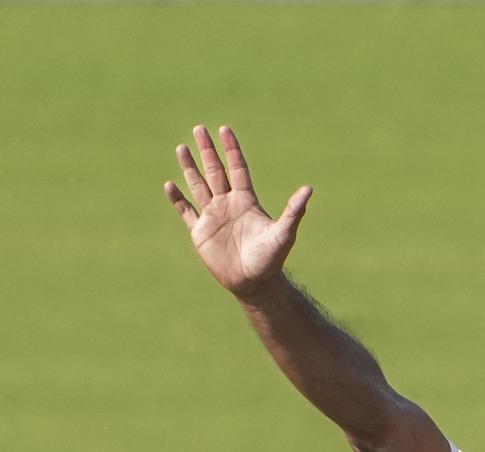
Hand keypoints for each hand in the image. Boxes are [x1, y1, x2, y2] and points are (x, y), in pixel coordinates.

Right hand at [164, 125, 311, 298]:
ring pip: (198, 186)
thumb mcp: (284, 233)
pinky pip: (186, 212)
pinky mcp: (200, 233)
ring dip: (189, 167)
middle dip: (207, 150)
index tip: (225, 129)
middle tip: (199, 128)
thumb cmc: (271, 259)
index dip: (231, 150)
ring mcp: (213, 217)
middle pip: (215, 171)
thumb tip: (309, 189)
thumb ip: (294, 211)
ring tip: (181, 147)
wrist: (255, 284)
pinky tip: (169, 185)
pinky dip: (177, 199)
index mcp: (246, 200)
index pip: (237, 168)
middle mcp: (227, 204)